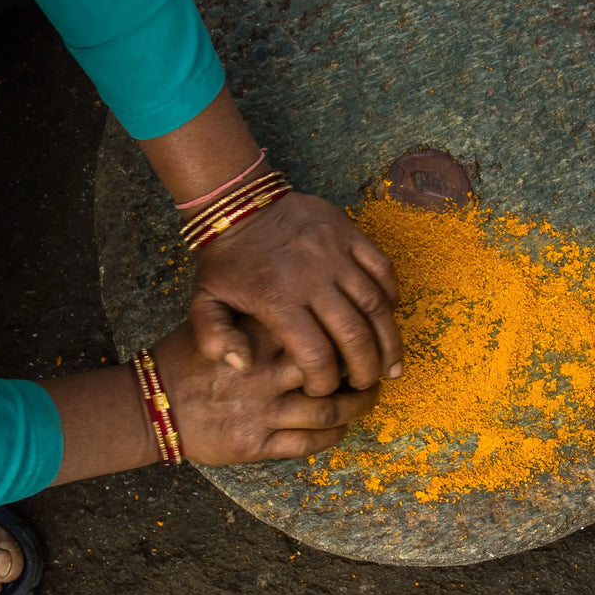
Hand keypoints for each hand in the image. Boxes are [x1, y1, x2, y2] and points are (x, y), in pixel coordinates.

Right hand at [154, 320, 379, 464]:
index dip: (344, 333)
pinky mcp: (256, 445)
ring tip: (367, 397)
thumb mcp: (215, 320)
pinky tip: (341, 426)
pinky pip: (309, 443)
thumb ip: (259, 316)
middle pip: (333, 370)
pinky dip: (333, 435)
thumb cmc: (187, 359)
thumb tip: (307, 307)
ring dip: (357, 406)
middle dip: (360, 371)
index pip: (318, 330)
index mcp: (256, 338)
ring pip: (329, 411)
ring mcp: (261, 412)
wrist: (152, 405)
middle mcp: (263, 375)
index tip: (356, 332)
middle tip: (372, 366)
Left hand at [188, 191, 402, 397]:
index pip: (315, 354)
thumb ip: (215, 339)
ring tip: (391, 365)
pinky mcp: (349, 233)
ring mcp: (334, 252)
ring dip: (388, 340)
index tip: (324, 391)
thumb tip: (244, 367)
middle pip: (354, 334)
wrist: (237, 203)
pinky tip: (388, 318)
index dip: (325, 382)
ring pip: (376, 305)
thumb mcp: (203, 301)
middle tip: (365, 385)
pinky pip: (382, 268)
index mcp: (277, 298)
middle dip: (365, 369)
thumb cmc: (224, 260)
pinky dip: (391, 295)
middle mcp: (311, 276)